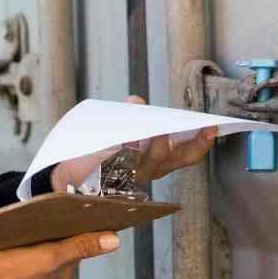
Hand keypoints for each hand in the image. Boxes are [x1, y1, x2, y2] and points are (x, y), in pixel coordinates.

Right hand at [0, 231, 119, 278]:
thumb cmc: (4, 274)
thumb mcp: (48, 256)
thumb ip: (81, 247)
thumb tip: (114, 242)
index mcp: (60, 278)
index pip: (72, 248)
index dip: (66, 231)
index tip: (57, 217)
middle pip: (54, 255)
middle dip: (48, 240)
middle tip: (33, 224)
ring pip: (35, 263)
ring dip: (29, 250)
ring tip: (15, 238)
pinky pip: (17, 271)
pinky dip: (14, 262)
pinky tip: (2, 255)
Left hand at [48, 96, 219, 190]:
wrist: (63, 178)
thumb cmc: (95, 155)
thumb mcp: (119, 132)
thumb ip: (130, 117)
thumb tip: (136, 100)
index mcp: (156, 162)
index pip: (185, 155)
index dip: (201, 142)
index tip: (214, 127)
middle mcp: (148, 172)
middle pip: (177, 160)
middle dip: (194, 145)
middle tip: (205, 128)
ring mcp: (131, 175)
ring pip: (152, 159)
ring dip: (159, 142)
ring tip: (161, 126)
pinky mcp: (111, 176)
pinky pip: (124, 160)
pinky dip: (128, 145)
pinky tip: (128, 135)